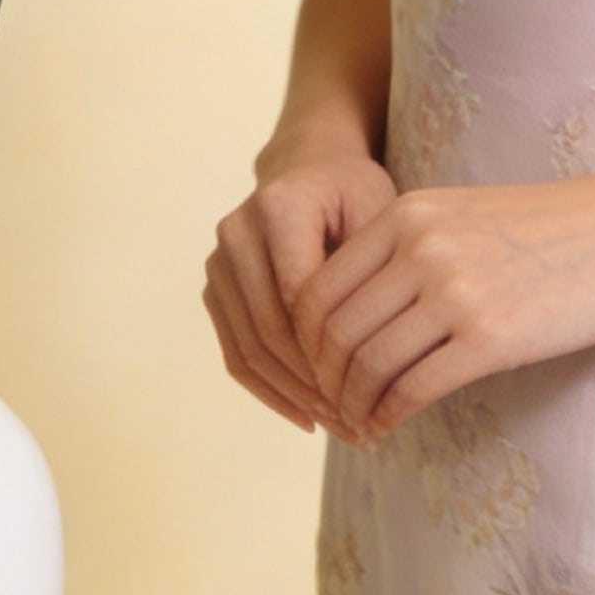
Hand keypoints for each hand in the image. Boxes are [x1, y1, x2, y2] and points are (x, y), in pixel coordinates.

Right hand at [204, 145, 398, 438]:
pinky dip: (270, 390)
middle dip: (315, 385)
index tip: (375, 389)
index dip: (334, 350)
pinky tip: (306, 417)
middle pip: (270, 328)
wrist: (309, 167)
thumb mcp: (378, 213)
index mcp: (279, 206)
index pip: (300, 296)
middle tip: (359, 424)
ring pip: (249, 348)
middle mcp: (237, 232)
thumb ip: (372, 271)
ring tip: (339, 427)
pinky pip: (236, 352)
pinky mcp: (216, 288)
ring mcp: (219, 262)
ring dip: (293, 397)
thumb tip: (376, 355)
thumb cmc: (354, 192)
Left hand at [290, 170, 594, 440]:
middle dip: (322, 382)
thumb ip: (409, 250)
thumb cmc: (552, 228)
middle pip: (332, 331)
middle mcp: (419, 248)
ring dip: (352, 407)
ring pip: (366, 365)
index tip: (315, 371)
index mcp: (406, 215)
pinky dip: (387, 418)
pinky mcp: (490, 337)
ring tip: (357, 427)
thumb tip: (360, 309)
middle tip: (330, 411)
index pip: (318, 288)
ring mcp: (453, 291)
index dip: (305, 342)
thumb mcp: (464, 217)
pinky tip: (388, 430)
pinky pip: (412, 389)